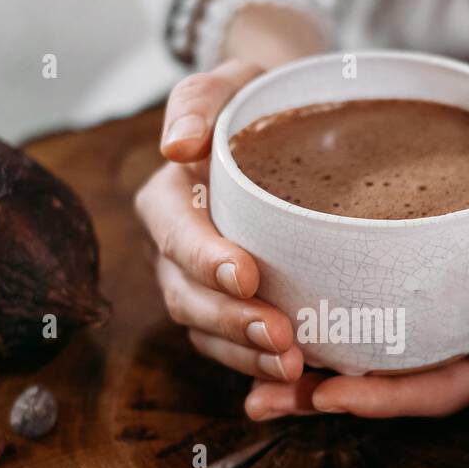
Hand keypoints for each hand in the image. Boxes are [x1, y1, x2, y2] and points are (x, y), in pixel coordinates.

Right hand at [136, 60, 305, 383]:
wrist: (291, 133)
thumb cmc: (260, 104)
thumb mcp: (232, 83)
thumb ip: (199, 101)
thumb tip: (176, 146)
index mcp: (169, 201)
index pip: (177, 235)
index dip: (205, 259)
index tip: (246, 274)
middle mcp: (177, 253)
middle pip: (189, 298)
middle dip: (231, 322)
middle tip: (281, 338)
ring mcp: (203, 289)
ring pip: (209, 335)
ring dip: (247, 356)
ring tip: (293, 366)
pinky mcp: (234, 314)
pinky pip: (238, 352)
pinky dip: (261, 372)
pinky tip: (299, 384)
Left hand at [245, 154, 468, 418]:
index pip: (437, 389)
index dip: (383, 398)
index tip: (329, 395)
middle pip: (391, 385)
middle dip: (326, 397)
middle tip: (259, 398)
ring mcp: (451, 326)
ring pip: (377, 358)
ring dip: (316, 368)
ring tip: (251, 371)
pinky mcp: (435, 293)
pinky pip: (380, 318)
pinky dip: (336, 322)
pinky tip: (287, 313)